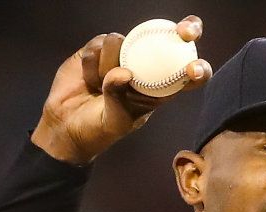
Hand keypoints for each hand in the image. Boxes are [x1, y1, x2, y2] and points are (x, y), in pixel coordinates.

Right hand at [31, 15, 211, 164]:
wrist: (66, 122)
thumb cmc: (99, 129)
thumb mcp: (114, 121)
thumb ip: (119, 99)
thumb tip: (123, 72)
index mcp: (162, 88)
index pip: (188, 75)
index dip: (199, 69)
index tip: (193, 69)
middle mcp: (147, 66)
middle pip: (174, 39)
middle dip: (187, 29)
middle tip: (183, 32)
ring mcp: (124, 53)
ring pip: (121, 41)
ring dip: (106, 64)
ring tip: (98, 86)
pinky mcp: (99, 48)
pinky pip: (98, 44)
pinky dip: (90, 63)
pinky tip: (87, 79)